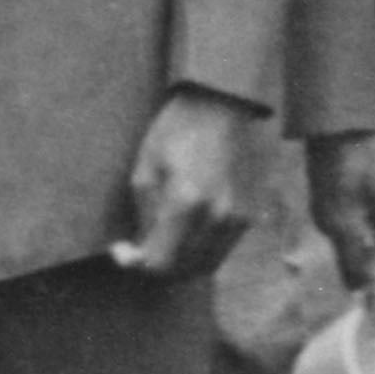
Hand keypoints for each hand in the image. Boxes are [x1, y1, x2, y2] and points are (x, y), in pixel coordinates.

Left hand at [112, 85, 265, 279]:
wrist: (223, 103)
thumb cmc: (177, 131)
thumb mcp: (145, 170)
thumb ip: (143, 218)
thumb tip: (138, 250)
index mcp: (186, 203)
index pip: (159, 263)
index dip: (135, 264)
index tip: (124, 249)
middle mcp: (217, 216)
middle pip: (183, 270)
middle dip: (157, 266)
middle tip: (142, 249)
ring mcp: (238, 216)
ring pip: (205, 266)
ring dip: (181, 264)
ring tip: (165, 243)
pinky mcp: (251, 213)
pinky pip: (222, 250)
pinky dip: (202, 253)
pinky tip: (189, 234)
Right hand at [308, 130, 374, 293]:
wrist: (336, 108)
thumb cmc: (365, 143)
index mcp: (339, 224)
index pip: (356, 274)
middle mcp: (327, 221)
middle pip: (351, 261)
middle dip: (373, 275)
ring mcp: (325, 207)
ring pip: (349, 243)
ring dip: (369, 253)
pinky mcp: (328, 193)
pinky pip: (346, 226)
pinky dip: (364, 234)